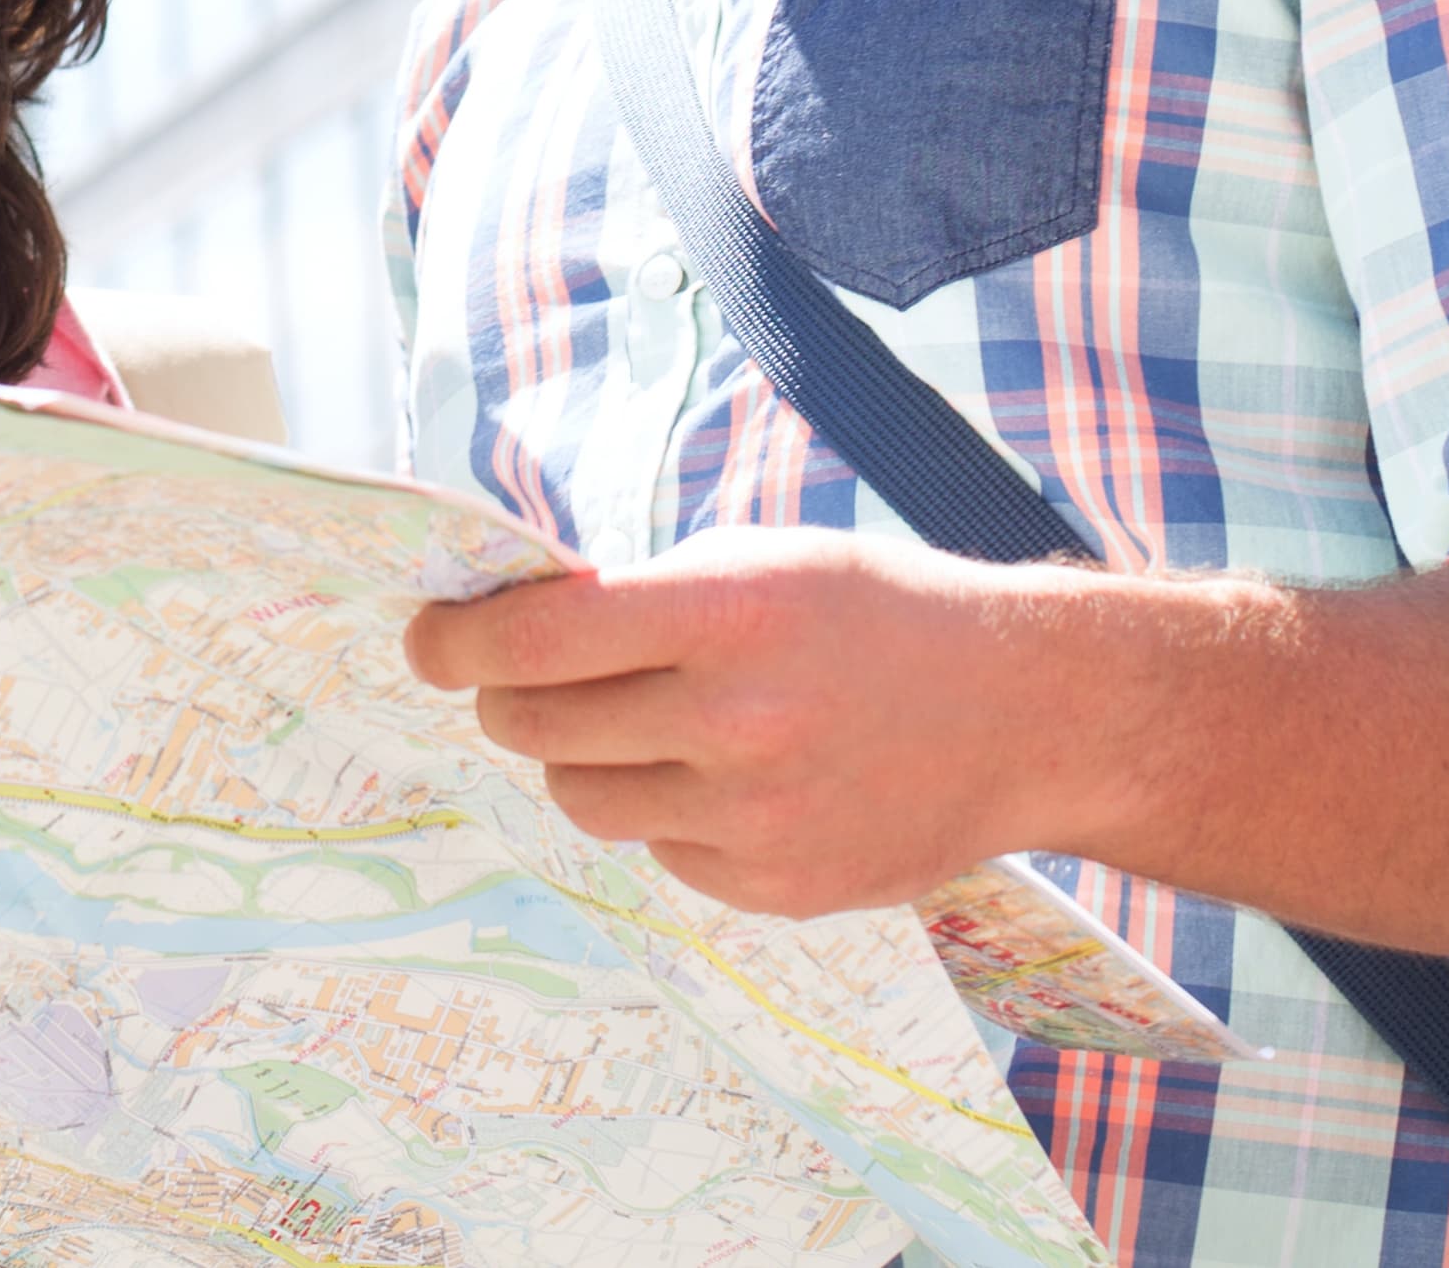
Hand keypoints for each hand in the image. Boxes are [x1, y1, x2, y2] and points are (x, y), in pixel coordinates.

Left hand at [405, 530, 1077, 917]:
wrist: (1020, 712)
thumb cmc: (877, 616)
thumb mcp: (762, 561)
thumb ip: (642, 597)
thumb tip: (508, 629)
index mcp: (728, 611)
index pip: (538, 636)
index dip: (459, 639)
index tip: (428, 638)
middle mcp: (736, 719)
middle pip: (540, 725)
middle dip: (509, 696)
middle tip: (521, 676)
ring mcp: (755, 817)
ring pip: (585, 796)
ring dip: (582, 756)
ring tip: (639, 722)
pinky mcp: (774, 887)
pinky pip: (659, 852)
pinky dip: (665, 813)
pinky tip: (727, 776)